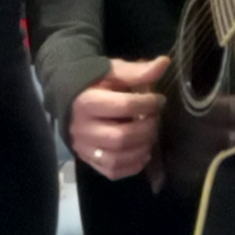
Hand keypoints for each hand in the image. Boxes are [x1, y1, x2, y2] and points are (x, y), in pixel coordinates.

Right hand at [68, 56, 167, 180]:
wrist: (69, 97)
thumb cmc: (95, 83)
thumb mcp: (114, 72)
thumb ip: (137, 72)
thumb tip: (164, 63)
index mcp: (86, 102)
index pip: (124, 107)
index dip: (148, 104)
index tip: (159, 100)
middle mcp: (82, 128)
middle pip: (121, 137)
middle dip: (146, 130)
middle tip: (155, 120)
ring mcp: (83, 147)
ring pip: (116, 158)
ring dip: (141, 150)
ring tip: (150, 137)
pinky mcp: (87, 159)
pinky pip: (112, 171)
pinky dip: (132, 166)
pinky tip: (142, 154)